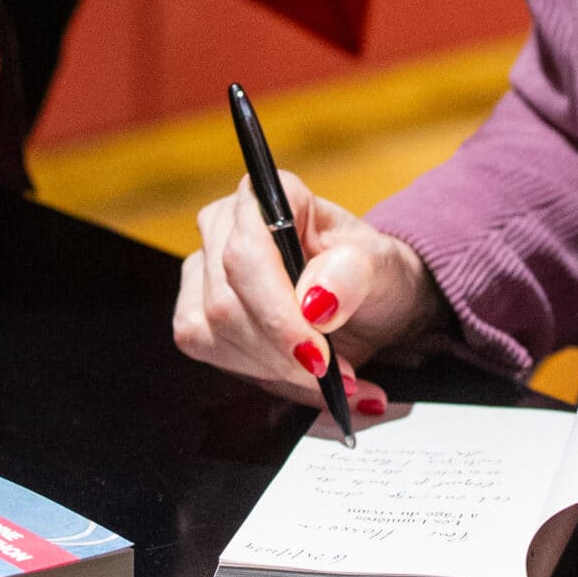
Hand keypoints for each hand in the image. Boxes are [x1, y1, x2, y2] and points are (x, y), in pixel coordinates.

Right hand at [173, 170, 441, 420]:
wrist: (368, 301)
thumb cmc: (370, 271)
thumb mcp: (380, 268)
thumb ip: (351, 276)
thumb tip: (314, 301)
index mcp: (271, 196)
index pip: (247, 254)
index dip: (275, 311)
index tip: (316, 353)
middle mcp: (226, 226)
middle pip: (227, 302)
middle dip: (282, 351)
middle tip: (337, 376)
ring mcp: (204, 270)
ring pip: (214, 333)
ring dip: (277, 369)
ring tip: (332, 379)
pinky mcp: (197, 313)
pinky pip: (210, 353)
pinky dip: (264, 376)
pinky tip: (303, 379)